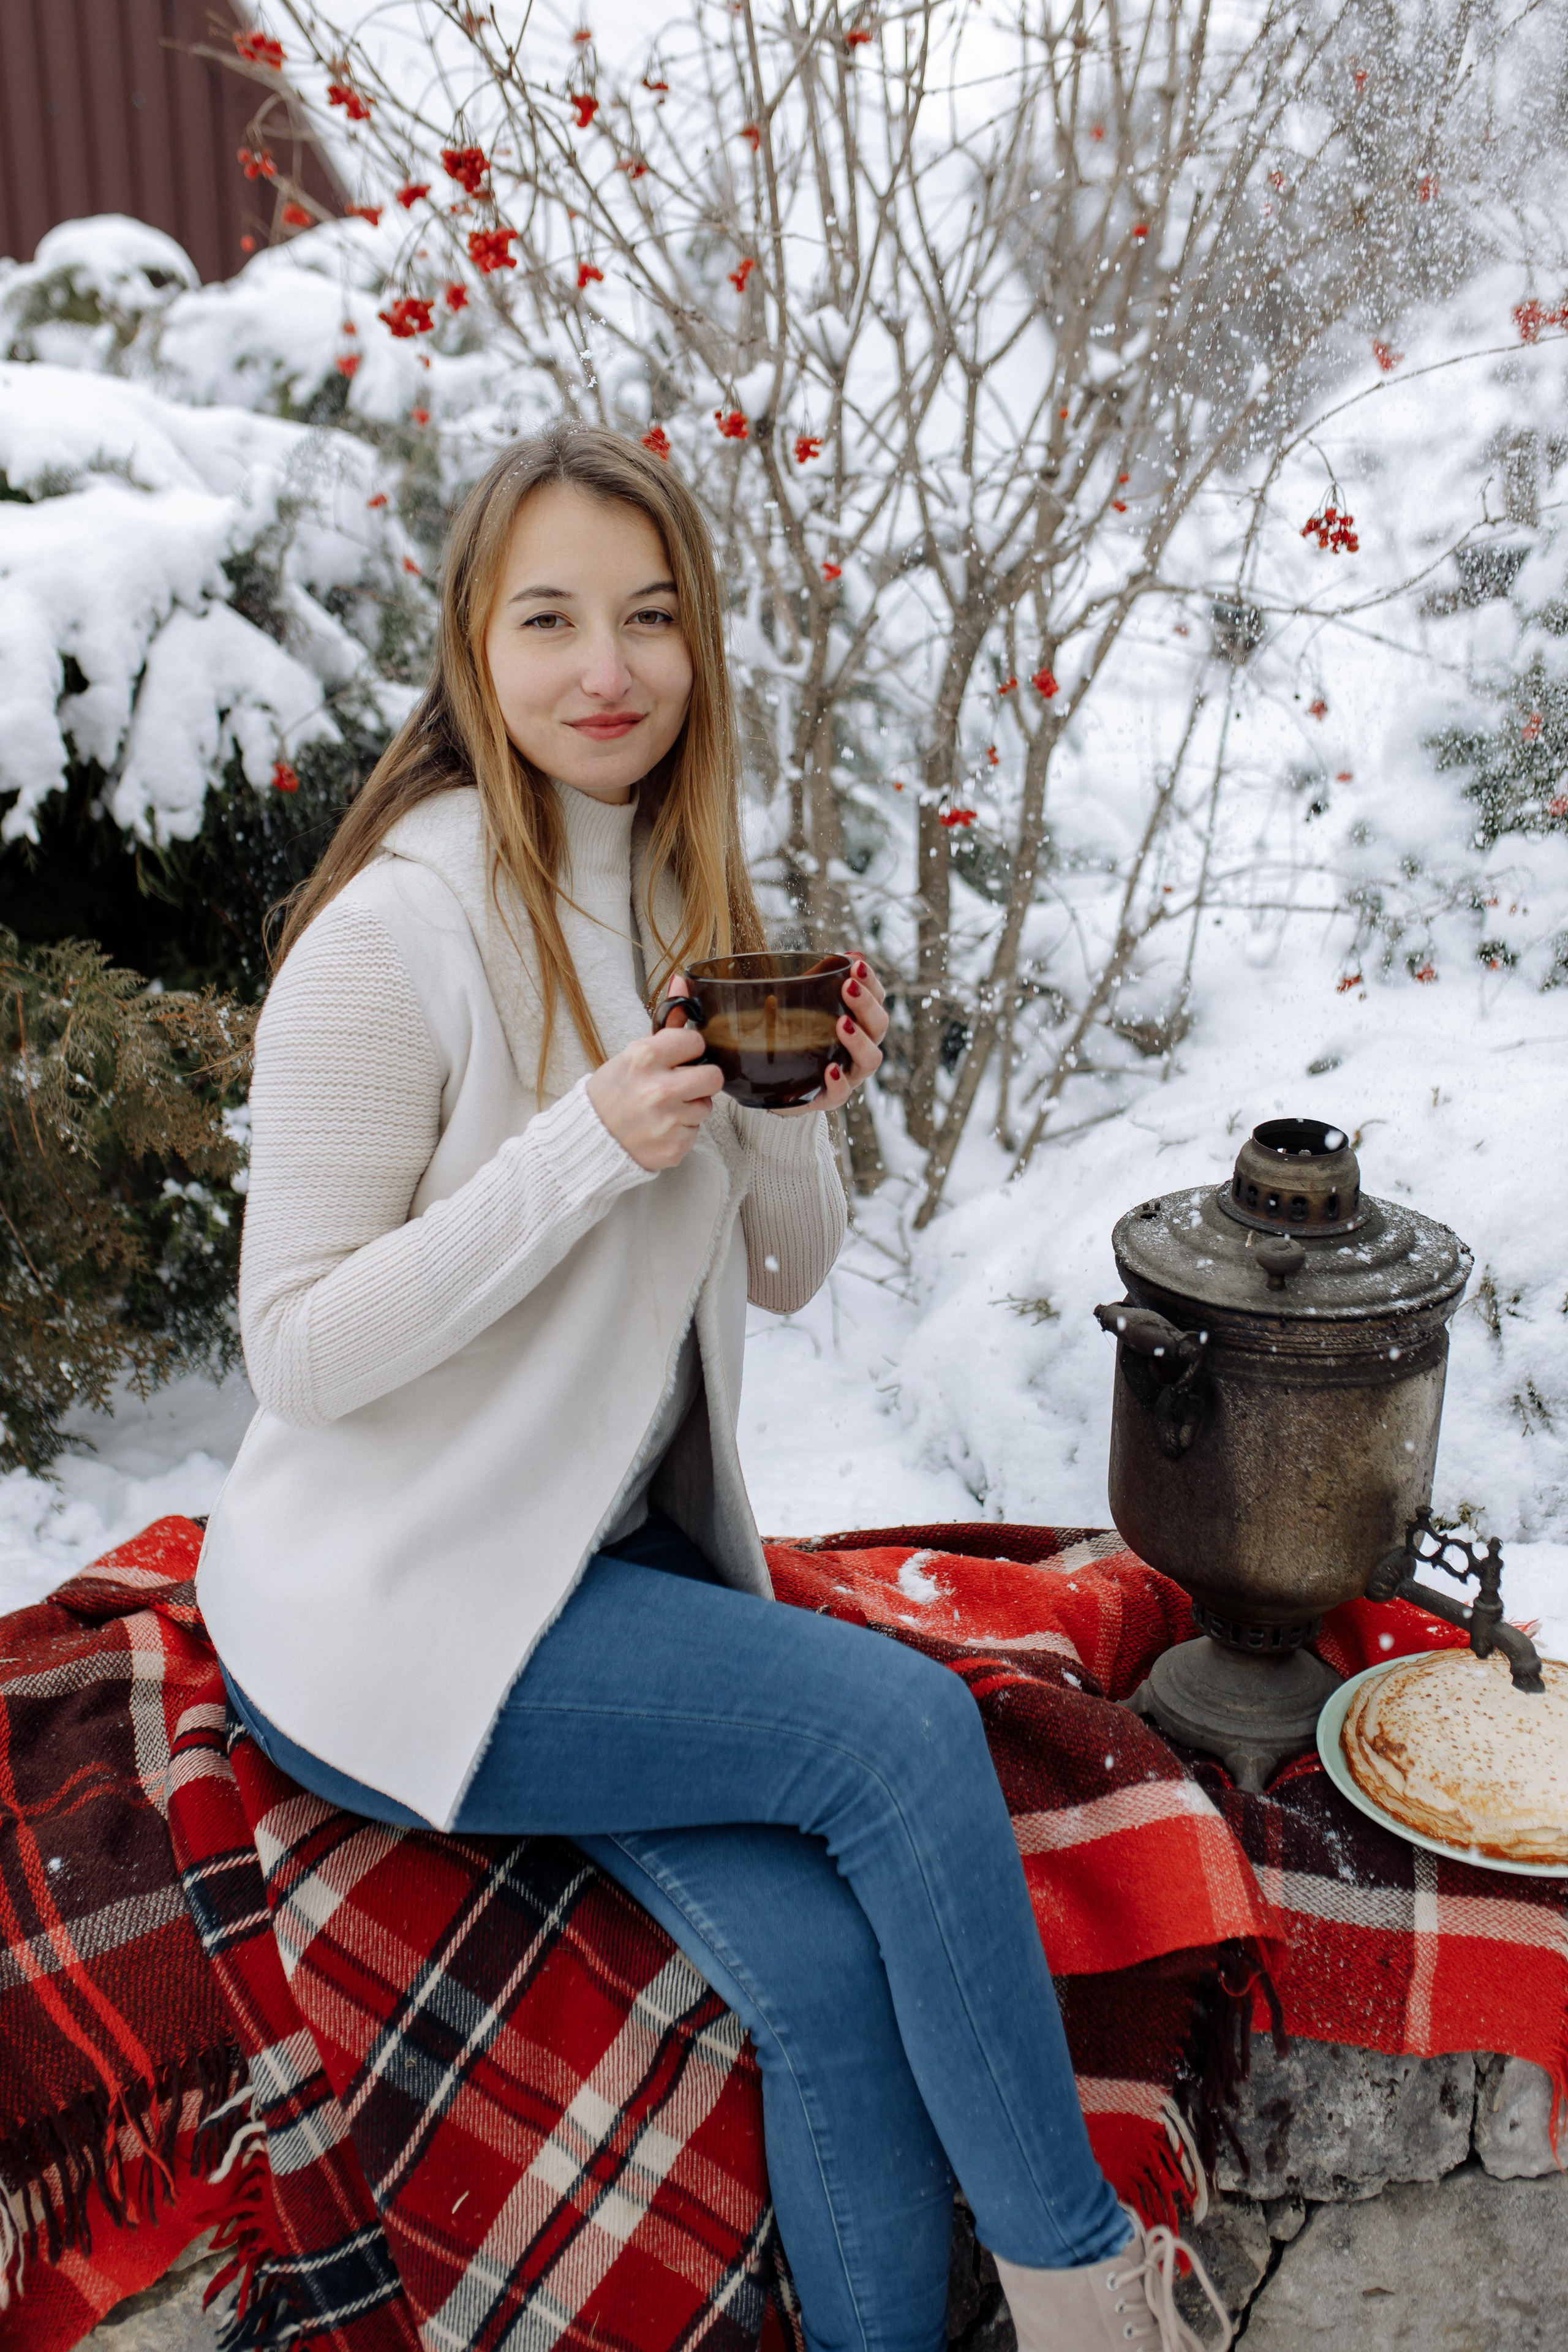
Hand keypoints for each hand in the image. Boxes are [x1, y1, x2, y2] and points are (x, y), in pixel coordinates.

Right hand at [586, 974, 720, 1168]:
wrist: (590, 1139)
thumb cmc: (612, 1093)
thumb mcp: (633, 1054)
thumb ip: (665, 1022)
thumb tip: (682, 980)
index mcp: (645, 1058)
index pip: (696, 1042)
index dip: (688, 1051)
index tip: (676, 1059)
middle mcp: (658, 1090)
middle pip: (713, 1076)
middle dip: (700, 1080)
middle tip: (679, 1085)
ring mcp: (667, 1122)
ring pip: (706, 1107)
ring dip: (690, 1108)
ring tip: (663, 1109)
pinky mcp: (674, 1148)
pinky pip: (695, 1132)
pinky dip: (681, 1131)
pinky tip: (660, 1128)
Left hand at [776, 954, 888, 1116]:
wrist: (768, 1079)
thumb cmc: (792, 1034)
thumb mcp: (801, 1001)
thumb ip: (822, 978)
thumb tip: (850, 953)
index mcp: (858, 1022)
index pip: (877, 1000)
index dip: (872, 983)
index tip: (857, 965)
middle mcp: (859, 1049)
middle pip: (879, 1027)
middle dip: (867, 1005)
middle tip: (849, 987)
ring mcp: (848, 1075)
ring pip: (870, 1060)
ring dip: (859, 1041)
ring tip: (842, 1024)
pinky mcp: (827, 1098)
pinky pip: (841, 1094)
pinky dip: (839, 1082)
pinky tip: (830, 1069)